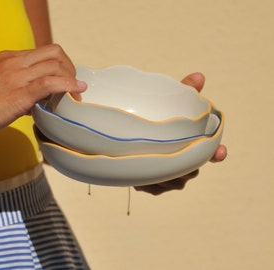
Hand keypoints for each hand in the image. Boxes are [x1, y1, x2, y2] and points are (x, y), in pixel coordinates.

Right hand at [0, 44, 86, 143]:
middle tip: (73, 86)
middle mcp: (14, 62)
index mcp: (8, 59)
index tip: (66, 80)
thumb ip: (17, 88)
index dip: (60, 65)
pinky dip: (69, 85)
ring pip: (56, 65)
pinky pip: (51, 82)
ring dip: (71, 78)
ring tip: (75, 95)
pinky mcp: (19, 93)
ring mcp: (17, 75)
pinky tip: (77, 92)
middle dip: (70, 68)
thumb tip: (37, 101)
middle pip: (54, 53)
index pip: (44, 52)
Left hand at [134, 72, 226, 194]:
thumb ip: (183, 91)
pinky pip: (155, 189)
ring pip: (174, 182)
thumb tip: (199, 76)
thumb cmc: (154, 120)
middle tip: (161, 152)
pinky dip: (147, 180)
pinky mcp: (155, 188)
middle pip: (191, 171)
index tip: (220, 152)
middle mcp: (185, 167)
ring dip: (162, 172)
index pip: (211, 153)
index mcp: (191, 147)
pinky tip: (139, 170)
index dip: (216, 153)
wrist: (128, 141)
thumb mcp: (167, 104)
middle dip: (179, 162)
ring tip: (147, 159)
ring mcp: (171, 180)